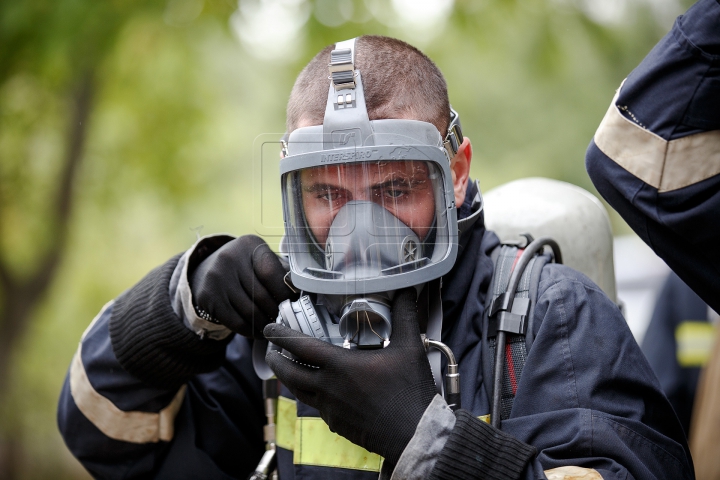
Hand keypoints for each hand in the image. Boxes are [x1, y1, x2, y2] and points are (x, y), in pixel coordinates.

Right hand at [190, 235, 296, 337]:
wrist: (208, 270)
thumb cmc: (246, 267)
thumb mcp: (261, 260)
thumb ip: (280, 272)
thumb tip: (298, 293)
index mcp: (249, 245)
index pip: (271, 274)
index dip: (285, 293)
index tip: (292, 304)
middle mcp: (229, 258)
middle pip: (261, 295)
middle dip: (276, 312)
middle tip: (284, 320)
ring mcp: (216, 277)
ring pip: (249, 312)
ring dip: (265, 324)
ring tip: (274, 328)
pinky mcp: (208, 297)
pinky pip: (236, 322)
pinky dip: (251, 331)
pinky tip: (259, 332)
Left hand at [264, 288, 435, 465]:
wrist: (414, 435)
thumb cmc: (410, 391)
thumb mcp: (410, 347)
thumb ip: (404, 315)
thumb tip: (406, 290)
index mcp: (339, 366)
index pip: (300, 346)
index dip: (281, 335)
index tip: (269, 328)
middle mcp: (328, 388)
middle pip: (289, 373)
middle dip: (276, 360)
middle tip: (270, 351)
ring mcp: (330, 409)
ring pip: (299, 392)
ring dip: (289, 379)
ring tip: (288, 370)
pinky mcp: (337, 424)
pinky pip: (317, 407)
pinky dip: (312, 396)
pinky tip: (320, 393)